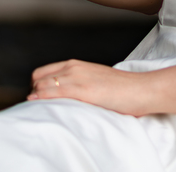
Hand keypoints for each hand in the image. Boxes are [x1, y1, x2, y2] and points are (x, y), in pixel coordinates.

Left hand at [28, 59, 152, 116]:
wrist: (141, 89)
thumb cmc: (123, 89)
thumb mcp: (96, 81)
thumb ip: (80, 83)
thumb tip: (69, 96)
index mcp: (76, 64)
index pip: (43, 72)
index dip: (36, 86)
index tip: (37, 99)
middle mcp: (74, 67)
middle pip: (38, 78)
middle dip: (33, 92)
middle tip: (36, 106)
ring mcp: (77, 77)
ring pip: (42, 84)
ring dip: (35, 96)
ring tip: (36, 110)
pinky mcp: (82, 89)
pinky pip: (53, 92)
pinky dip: (42, 98)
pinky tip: (38, 104)